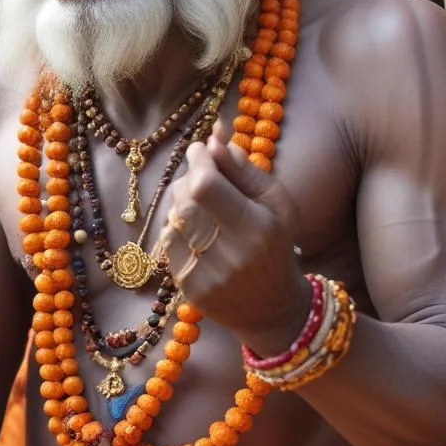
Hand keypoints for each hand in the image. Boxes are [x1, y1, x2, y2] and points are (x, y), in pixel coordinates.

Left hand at [160, 125, 310, 355]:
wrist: (272, 307)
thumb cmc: (276, 244)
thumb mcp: (276, 202)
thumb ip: (244, 168)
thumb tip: (214, 137)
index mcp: (257, 228)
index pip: (206, 185)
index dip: (197, 160)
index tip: (200, 149)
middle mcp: (230, 254)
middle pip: (185, 199)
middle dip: (188, 177)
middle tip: (201, 175)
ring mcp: (206, 275)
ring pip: (173, 219)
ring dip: (181, 202)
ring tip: (201, 204)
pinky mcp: (189, 289)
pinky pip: (169, 243)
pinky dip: (178, 228)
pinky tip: (196, 231)